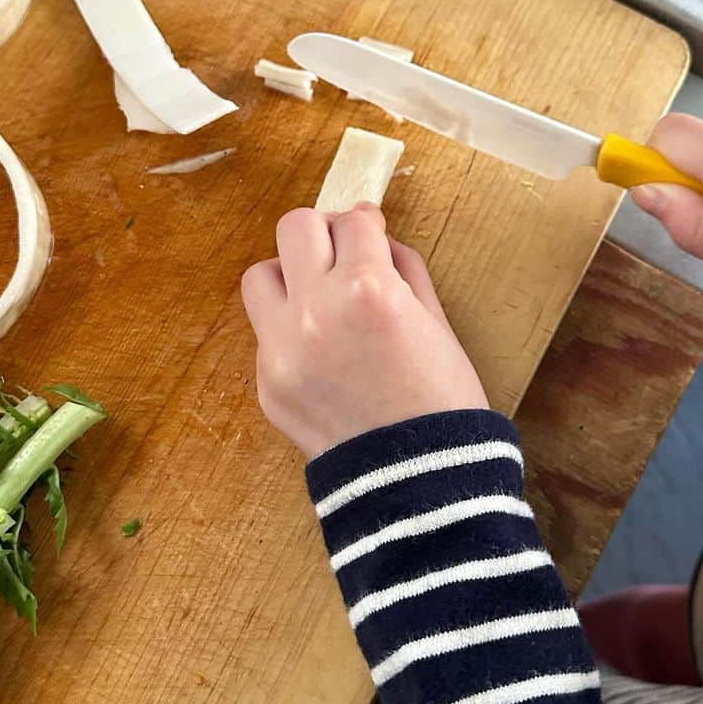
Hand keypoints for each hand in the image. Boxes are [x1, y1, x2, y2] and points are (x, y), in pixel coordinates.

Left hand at [242, 204, 487, 458]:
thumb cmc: (441, 401)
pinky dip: (290, 332)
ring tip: (318, 298)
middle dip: (323, 232)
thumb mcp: (437, 322)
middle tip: (342, 252)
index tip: (370, 230)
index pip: (353, 222)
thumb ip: (404, 268)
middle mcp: (316, 310)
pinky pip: (266, 335)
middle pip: (295, 227)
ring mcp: (283, 349)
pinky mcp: (267, 383)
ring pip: (260, 276)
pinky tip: (323, 354)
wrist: (420, 481)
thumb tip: (374, 236)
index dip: (368, 223)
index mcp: (368, 289)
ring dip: (289, 276)